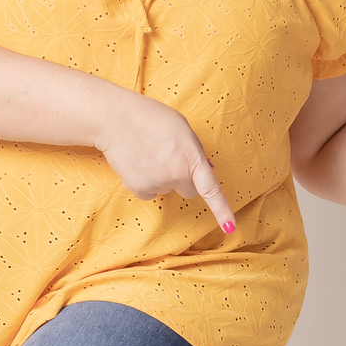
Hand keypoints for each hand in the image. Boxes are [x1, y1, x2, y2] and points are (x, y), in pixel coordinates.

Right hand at [93, 87, 235, 235]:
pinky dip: (145, 182)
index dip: (222, 210)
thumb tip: (207, 170)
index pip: (211, 189)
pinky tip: (138, 163)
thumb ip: (196, 150)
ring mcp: (158, 184)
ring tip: (148, 154)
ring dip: (161, 177)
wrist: (115, 119)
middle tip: (168, 159)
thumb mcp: (182, 128)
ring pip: (167, 190)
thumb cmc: (150, 118)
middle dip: (184, 180)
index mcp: (192, 157)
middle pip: (189, 191)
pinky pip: (149, 192)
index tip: (229, 227)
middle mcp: (177, 174)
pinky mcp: (140, 189)